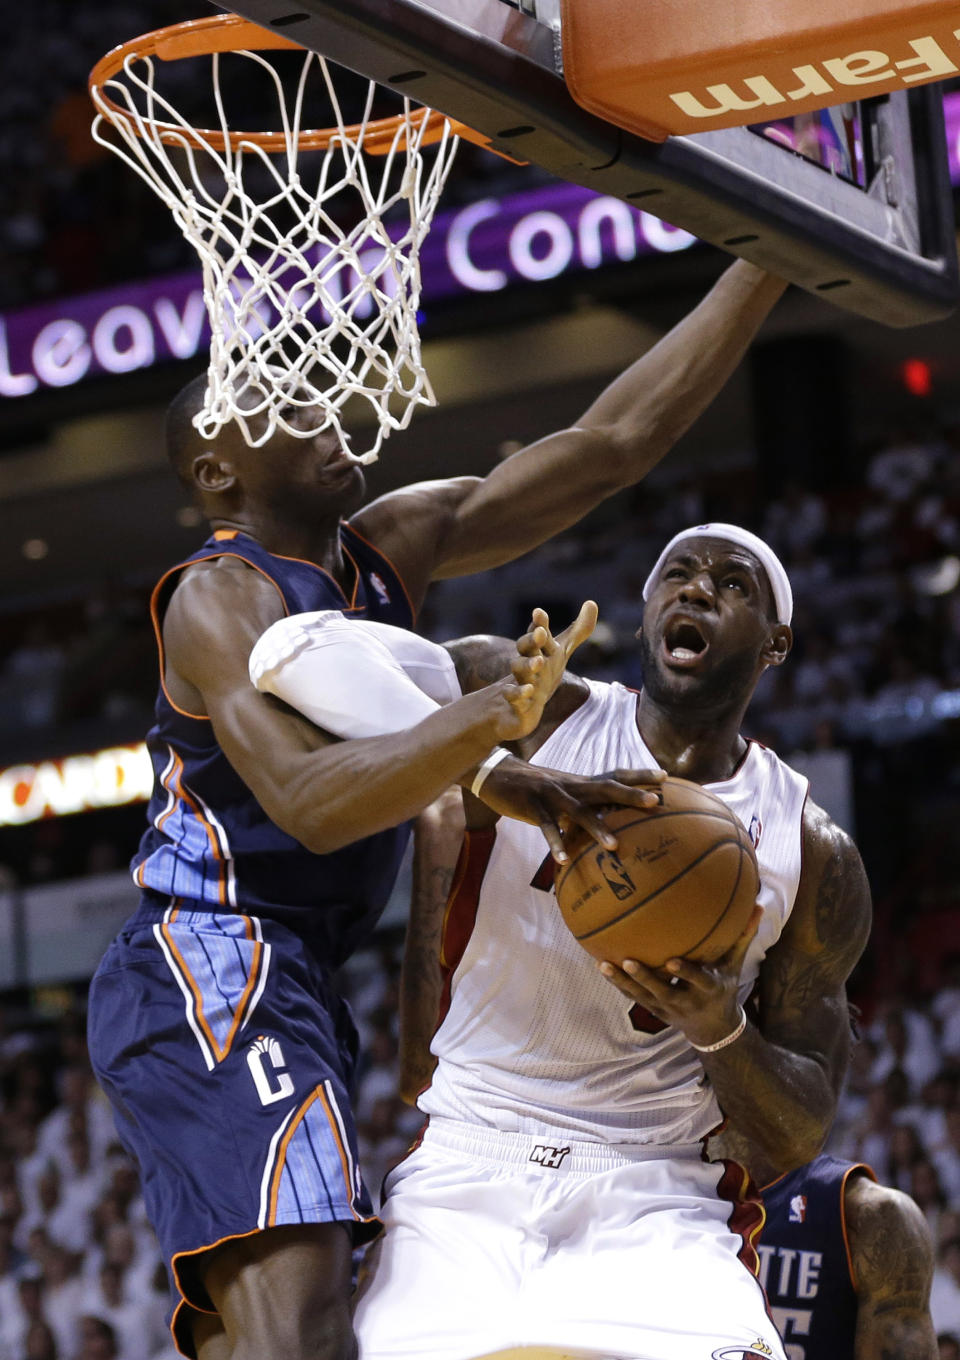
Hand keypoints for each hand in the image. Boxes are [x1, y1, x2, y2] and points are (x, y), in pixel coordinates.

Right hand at [477, 763, 665, 861]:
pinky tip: (562, 860)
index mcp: (580, 782)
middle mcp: (571, 785)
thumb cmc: (535, 788)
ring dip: (597, 827)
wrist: (496, 774)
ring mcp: (552, 794)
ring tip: (614, 845)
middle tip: (655, 802)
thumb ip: (583, 804)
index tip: (666, 778)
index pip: (615, 774)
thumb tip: (607, 824)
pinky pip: (546, 826)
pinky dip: (554, 842)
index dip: (640, 775)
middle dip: (631, 794)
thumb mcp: (562, 792)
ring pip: (579, 810)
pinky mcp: (533, 806)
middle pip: (606, 787)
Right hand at [496, 601, 597, 740]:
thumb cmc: (542, 674)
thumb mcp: (561, 652)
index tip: (539, 612)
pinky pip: (513, 696)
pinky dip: (518, 693)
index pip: (538, 632)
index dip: (539, 623)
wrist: (518, 707)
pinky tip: (528, 690)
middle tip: (539, 633)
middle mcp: (528, 662)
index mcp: (538, 649)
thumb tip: (591, 602)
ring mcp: (520, 680)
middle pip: (526, 647)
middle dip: (532, 640)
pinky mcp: (516, 701)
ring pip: (519, 669)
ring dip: (528, 665)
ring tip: (538, 661)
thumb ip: (578, 630)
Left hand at [598, 905, 762, 1050]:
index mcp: (708, 989)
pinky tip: (602, 966)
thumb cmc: (723, 987)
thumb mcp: (735, 966)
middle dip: (645, 978)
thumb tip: (758, 906)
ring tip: (603, 965)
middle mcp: (686, 1000)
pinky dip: (618, 985)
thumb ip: (742, 937)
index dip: (685, 973)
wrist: (713, 1027)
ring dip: (622, 982)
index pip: (697, 981)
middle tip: (628, 961)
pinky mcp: (653, 1011)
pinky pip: (633, 998)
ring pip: (642, 996)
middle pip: (662, 991)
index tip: (671, 960)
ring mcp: (667, 1008)